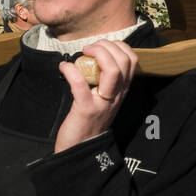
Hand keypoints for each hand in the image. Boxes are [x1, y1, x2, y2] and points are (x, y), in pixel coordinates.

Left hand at [54, 39, 137, 153]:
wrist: (81, 149)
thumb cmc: (90, 120)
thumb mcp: (105, 98)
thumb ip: (104, 80)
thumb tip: (92, 58)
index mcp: (123, 89)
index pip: (132, 60)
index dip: (119, 46)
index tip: (102, 46)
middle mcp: (118, 95)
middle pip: (123, 61)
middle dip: (106, 46)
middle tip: (89, 48)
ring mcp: (104, 102)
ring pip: (112, 71)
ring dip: (96, 54)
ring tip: (82, 53)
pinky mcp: (86, 110)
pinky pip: (81, 85)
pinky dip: (71, 71)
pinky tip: (64, 67)